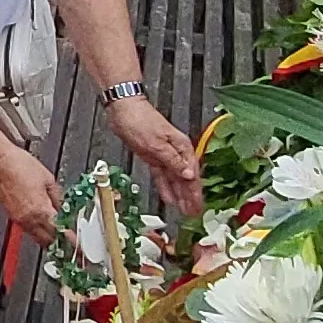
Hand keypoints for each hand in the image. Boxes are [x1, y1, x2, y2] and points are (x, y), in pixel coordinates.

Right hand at [0, 146, 64, 245]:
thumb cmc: (19, 165)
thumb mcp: (48, 180)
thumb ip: (59, 199)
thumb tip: (64, 210)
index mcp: (40, 211)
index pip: (60, 234)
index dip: (72, 242)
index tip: (79, 247)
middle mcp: (29, 219)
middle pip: (48, 242)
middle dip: (61, 243)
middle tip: (71, 242)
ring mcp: (19, 219)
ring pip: (38, 238)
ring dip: (49, 238)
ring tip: (60, 234)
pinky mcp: (12, 216)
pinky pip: (29, 230)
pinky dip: (39, 230)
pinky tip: (45, 223)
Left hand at [110, 95, 203, 213]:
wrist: (123, 110)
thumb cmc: (141, 120)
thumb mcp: (158, 144)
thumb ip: (173, 162)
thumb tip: (188, 175)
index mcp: (181, 148)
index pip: (192, 175)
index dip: (196, 192)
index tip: (198, 206)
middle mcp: (175, 152)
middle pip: (186, 179)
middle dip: (191, 196)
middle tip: (194, 212)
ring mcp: (164, 155)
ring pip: (174, 179)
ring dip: (180, 194)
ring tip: (184, 209)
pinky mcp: (153, 157)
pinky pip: (161, 175)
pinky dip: (165, 186)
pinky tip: (169, 197)